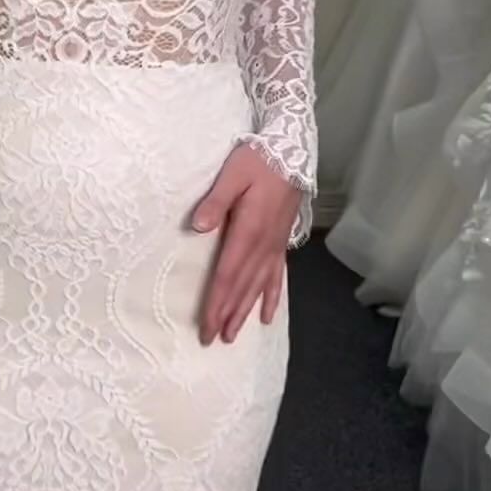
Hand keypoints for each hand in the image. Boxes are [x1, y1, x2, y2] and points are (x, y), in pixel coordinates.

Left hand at [192, 144, 300, 345]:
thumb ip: (216, 201)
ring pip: (258, 287)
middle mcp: (263, 246)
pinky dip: (271, 298)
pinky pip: (277, 277)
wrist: (292, 150)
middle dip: (226, 315)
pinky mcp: (281, 242)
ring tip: (233, 335)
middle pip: (241, 288)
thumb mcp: (233, 174)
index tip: (207, 326)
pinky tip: (267, 317)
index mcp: (248, 231)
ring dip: (244, 312)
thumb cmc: (259, 160)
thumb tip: (197, 227)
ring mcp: (274, 246)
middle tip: (212, 340)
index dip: (216, 303)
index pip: (227, 276)